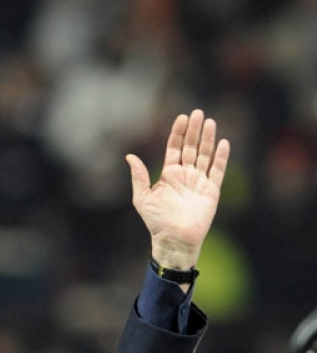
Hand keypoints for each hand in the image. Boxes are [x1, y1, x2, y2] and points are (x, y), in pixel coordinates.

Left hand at [126, 109, 229, 270]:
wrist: (173, 239)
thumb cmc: (156, 221)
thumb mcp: (142, 197)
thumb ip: (139, 176)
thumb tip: (129, 156)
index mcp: (169, 174)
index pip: (174, 148)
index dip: (177, 133)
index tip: (181, 117)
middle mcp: (185, 175)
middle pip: (191, 147)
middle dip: (193, 131)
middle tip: (197, 113)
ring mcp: (199, 181)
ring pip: (205, 155)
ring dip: (207, 139)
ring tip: (209, 122)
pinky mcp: (212, 191)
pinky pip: (218, 171)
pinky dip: (221, 158)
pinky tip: (223, 143)